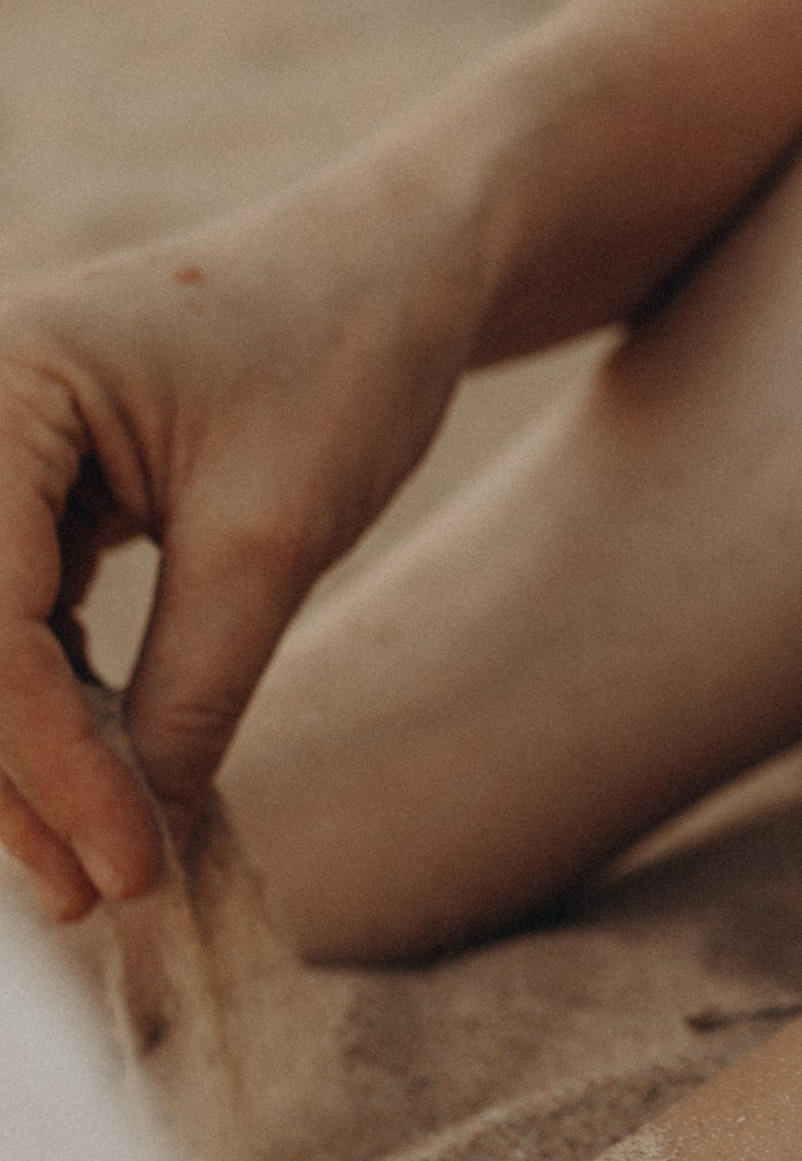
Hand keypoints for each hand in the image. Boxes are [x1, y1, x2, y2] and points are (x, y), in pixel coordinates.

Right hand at [0, 182, 475, 917]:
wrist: (402, 268)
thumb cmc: (347, 357)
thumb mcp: (276, 536)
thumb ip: (195, 688)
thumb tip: (139, 839)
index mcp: (4, 386)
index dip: (43, 754)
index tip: (124, 859)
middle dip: (13, 772)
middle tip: (95, 892)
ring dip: (26, 760)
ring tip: (102, 873)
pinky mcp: (35, 496)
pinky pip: (12, 626)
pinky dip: (54, 714)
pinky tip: (108, 799)